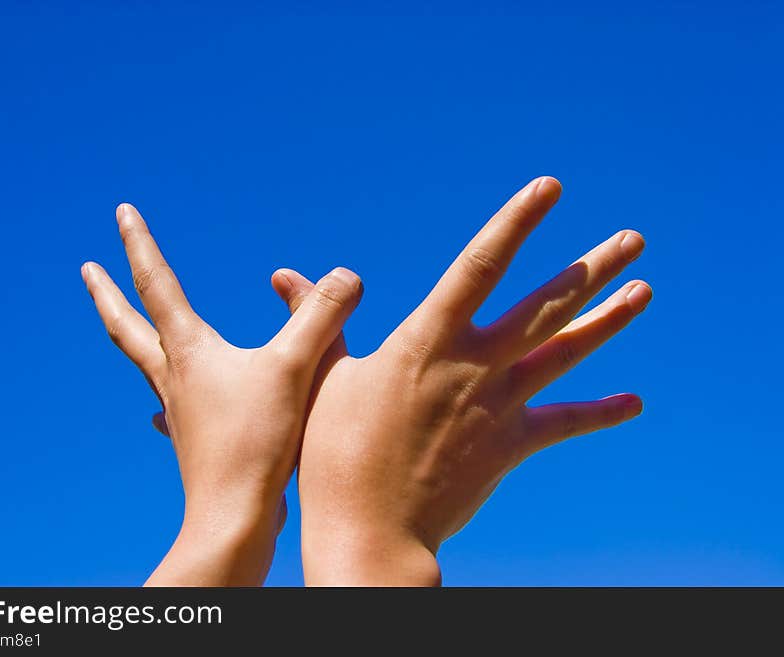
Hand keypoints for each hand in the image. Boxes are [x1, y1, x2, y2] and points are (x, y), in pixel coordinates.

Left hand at [82, 203, 362, 584]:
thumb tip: (348, 274)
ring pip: (147, 365)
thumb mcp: (296, 368)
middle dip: (107, 294)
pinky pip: (172, 407)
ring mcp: (179, 412)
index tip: (120, 211)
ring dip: (134, 338)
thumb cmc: (259, 444)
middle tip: (86, 271)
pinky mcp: (193, 441)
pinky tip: (162, 409)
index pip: (156, 283)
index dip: (137, 243)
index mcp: (190, 352)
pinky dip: (165, 395)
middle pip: (128, 327)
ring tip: (128, 329)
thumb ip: (323, 316)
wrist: (234, 520)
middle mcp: (175, 378)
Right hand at [274, 177, 651, 584]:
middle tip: (633, 240)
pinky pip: (564, 423)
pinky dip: (600, 413)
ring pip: (566, 352)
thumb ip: (320, 319)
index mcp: (428, 339)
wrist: (369, 528)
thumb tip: (285, 276)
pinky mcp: (510, 446)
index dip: (516, 222)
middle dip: (591, 268)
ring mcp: (498, 404)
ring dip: (609, 319)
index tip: (548, 188)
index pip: (480, 264)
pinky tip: (634, 403)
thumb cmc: (332, 450)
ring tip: (645, 291)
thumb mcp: (322, 375)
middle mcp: (474, 363)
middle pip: (546, 305)